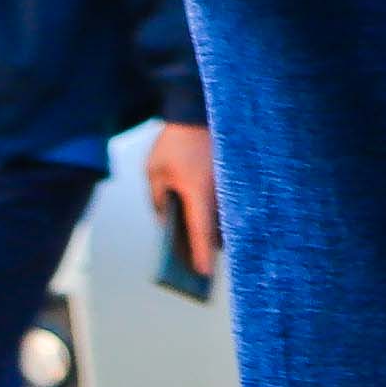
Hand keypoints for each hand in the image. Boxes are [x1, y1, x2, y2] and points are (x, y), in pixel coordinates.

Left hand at [145, 120, 220, 278]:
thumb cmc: (174, 143)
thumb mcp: (154, 172)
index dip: (201, 254)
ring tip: (197, 248)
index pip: (202, 232)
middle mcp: (219, 192)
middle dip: (207, 248)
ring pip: (224, 217)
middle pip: (217, 229)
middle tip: (196, 268)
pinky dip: (216, 214)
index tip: (202, 273)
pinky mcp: (231, 178)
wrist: (198, 113)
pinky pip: (225, 203)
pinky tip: (204, 222)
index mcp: (199, 193)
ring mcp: (228, 185)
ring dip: (213, 231)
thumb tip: (163, 220)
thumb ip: (157, 199)